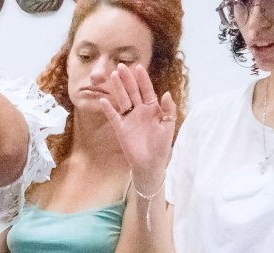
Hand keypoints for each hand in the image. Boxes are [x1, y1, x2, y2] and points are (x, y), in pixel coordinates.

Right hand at [99, 64, 176, 197]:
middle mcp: (140, 111)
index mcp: (153, 108)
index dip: (142, 79)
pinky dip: (108, 109)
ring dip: (118, 89)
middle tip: (120, 67)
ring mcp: (129, 119)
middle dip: (127, 79)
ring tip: (112, 76)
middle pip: (132, 92)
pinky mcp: (121, 129)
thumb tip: (165, 93)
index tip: (138, 67)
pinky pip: (114, 117)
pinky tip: (104, 100)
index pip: (147, 90)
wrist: (151, 163)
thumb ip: (168, 109)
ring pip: (122, 100)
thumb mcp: (169, 125)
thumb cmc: (162, 145)